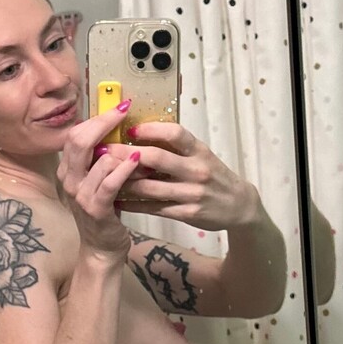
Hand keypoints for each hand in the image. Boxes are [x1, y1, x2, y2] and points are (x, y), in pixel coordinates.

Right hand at [56, 99, 141, 260]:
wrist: (102, 248)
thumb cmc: (105, 211)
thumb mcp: (98, 180)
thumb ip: (102, 158)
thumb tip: (119, 129)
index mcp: (68, 170)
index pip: (75, 134)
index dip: (96, 117)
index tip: (119, 106)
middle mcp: (69, 180)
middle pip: (79, 140)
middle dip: (104, 122)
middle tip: (125, 111)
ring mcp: (80, 196)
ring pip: (97, 160)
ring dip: (121, 149)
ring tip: (141, 143)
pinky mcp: (96, 209)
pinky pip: (109, 183)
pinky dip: (124, 169)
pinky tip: (138, 160)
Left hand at [108, 122, 261, 231]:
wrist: (239, 205)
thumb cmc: (213, 175)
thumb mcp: (201, 155)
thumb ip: (176, 147)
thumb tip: (139, 133)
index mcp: (199, 151)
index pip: (176, 133)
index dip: (151, 129)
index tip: (131, 129)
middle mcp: (197, 170)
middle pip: (157, 159)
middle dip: (127, 154)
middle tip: (105, 151)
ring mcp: (192, 193)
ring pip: (150, 187)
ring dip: (124, 181)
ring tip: (103, 176)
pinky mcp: (187, 213)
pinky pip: (154, 208)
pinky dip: (133, 204)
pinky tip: (118, 199)